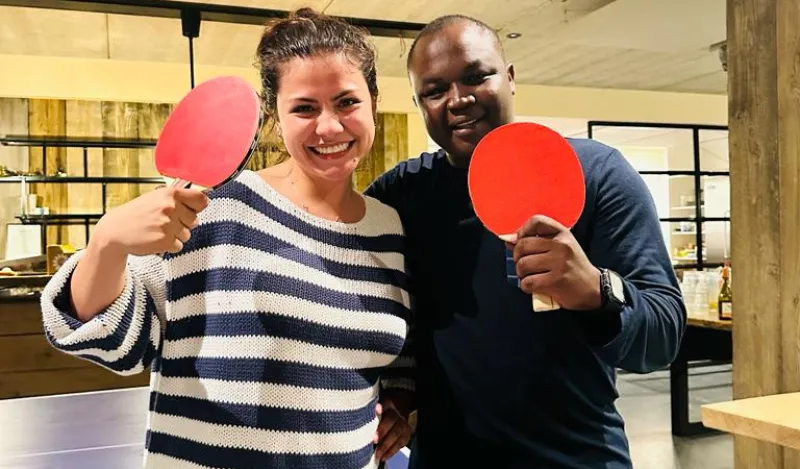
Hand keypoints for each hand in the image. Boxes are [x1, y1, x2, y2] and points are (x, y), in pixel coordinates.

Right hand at [91, 186, 208, 256]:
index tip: (194, 209)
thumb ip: (178, 199)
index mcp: (170, 194)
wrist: (115, 230)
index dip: (198, 207)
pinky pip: (178, 246)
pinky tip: (155, 239)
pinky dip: (169, 246)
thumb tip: (205, 200)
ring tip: (157, 231)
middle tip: (164, 223)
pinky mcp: (164, 240)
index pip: (201, 200)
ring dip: (175, 236)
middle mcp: (170, 207)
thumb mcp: (156, 198)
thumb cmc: (136, 214)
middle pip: (195, 221)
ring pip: (187, 235)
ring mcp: (167, 224)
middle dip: (183, 224)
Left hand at [373, 401, 411, 462]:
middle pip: (391, 420)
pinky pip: (399, 444)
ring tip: (377, 453)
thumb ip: (370, 415)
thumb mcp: (376, 413)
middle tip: (374, 440)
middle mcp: (397, 414)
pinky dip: (391, 452)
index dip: (381, 407)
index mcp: (388, 405)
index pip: (385, 404)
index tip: (377, 410)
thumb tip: (360, 421)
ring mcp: (403, 425)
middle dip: (382, 430)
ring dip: (386, 445)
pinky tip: (383, 457)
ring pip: (396, 433)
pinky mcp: (406, 436)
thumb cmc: (380, 418)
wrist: (396, 421)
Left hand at [510, 214, 601, 310]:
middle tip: (523, 265)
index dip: (522, 231)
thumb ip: (537, 242)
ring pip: (523, 264)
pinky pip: (527, 282)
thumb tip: (507, 239)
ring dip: (521, 273)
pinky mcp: (555, 281)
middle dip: (517, 257)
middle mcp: (561, 246)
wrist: (593, 288)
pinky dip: (526, 286)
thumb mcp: (560, 248)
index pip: (536, 221)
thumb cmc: (572, 267)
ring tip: (529, 276)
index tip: (521, 241)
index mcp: (562, 234)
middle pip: (523, 245)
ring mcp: (559, 263)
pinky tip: (534, 286)